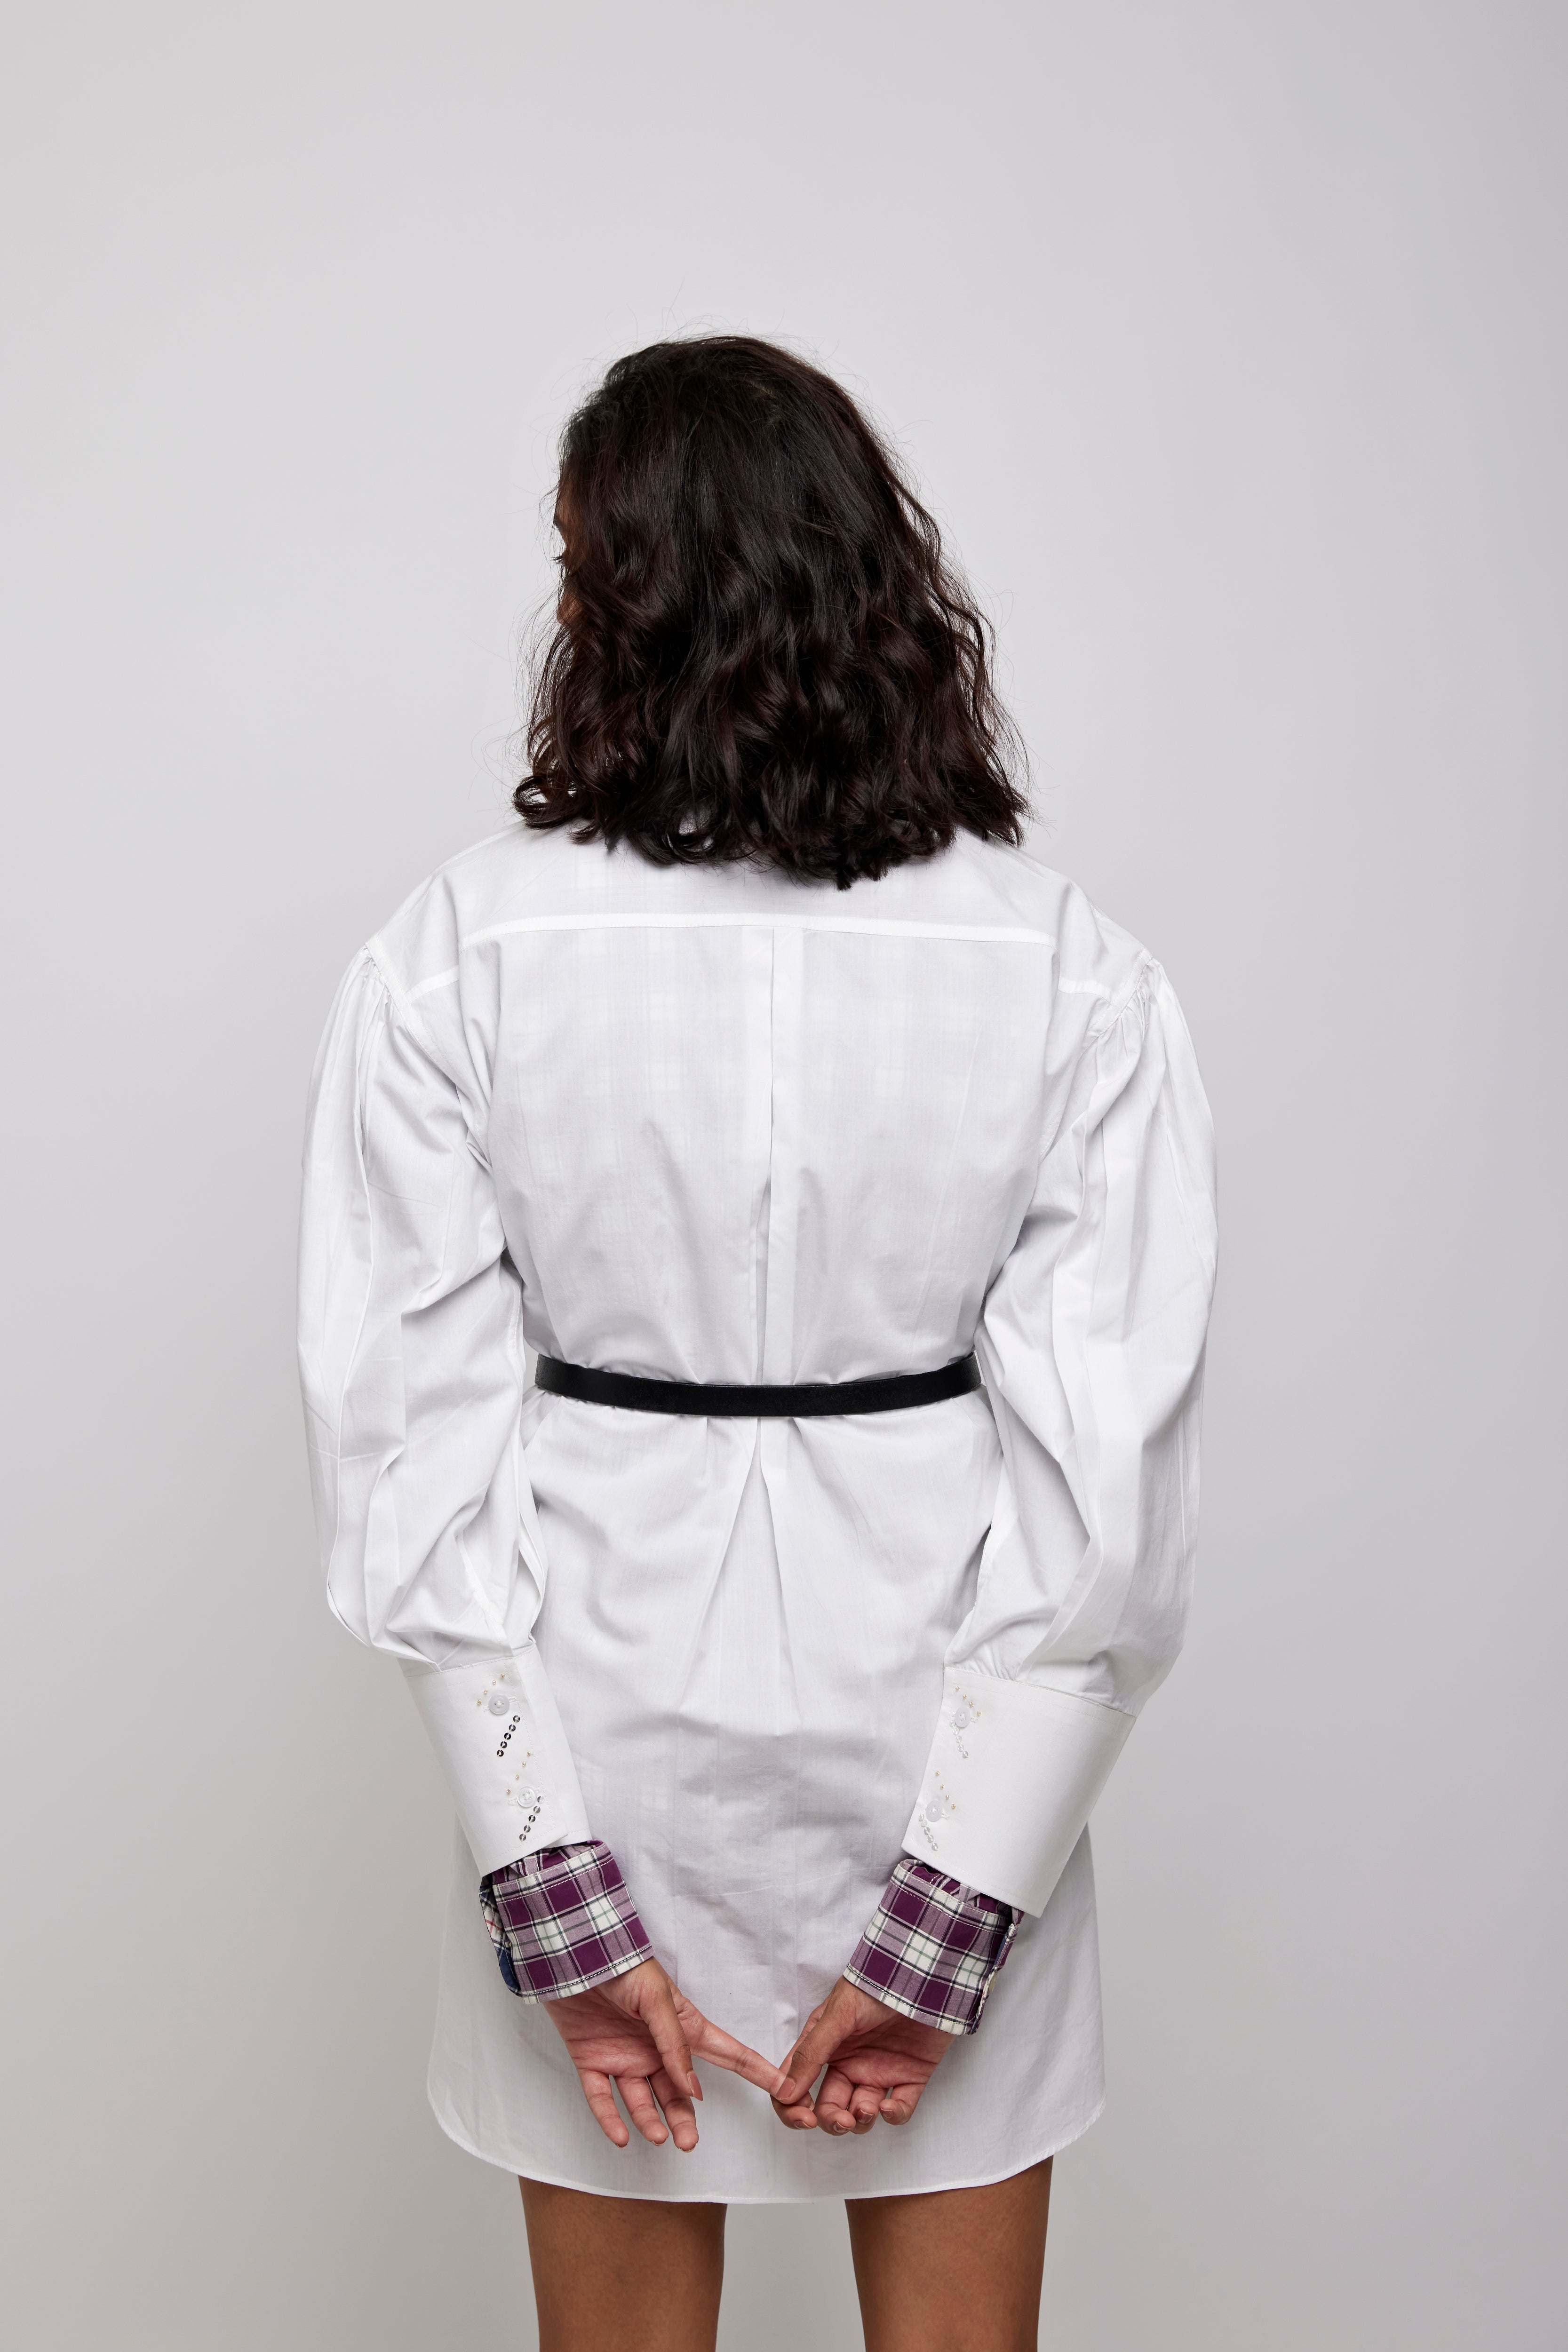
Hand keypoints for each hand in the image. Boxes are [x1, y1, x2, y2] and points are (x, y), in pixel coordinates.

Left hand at [543, 1957, 786, 2151]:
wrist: (574, 1956)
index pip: (726, 2053)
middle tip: (687, 2143)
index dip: (755, 2071)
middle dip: (684, 2120)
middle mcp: (656, 2049)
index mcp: (682, 2028)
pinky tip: (620, 2136)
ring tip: (657, 2137)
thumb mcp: (657, 1998)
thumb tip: (694, 2089)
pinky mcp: (592, 2062)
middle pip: (678, 2093)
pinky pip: (602, 2098)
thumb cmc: (623, 1965)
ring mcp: (624, 2057)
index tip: (783, 2089)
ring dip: (650, 2122)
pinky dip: (610, 2119)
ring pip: (641, 2101)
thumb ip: (675, 2043)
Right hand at [772, 1976, 953, 2134]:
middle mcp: (850, 2063)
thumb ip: (812, 2052)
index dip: (794, 2108)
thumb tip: (784, 2091)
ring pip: (862, 2114)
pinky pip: (900, 2109)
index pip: (798, 2084)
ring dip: (861, 2120)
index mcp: (827, 2048)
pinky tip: (889, 2107)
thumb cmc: (876, 1985)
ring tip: (868, 2108)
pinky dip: (894, 2116)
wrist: (923, 1976)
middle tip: (842, 2120)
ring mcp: (880, 2072)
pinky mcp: (910, 2078)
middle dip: (832, 2120)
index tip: (803, 2117)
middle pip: (831, 2107)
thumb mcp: (838, 2014)